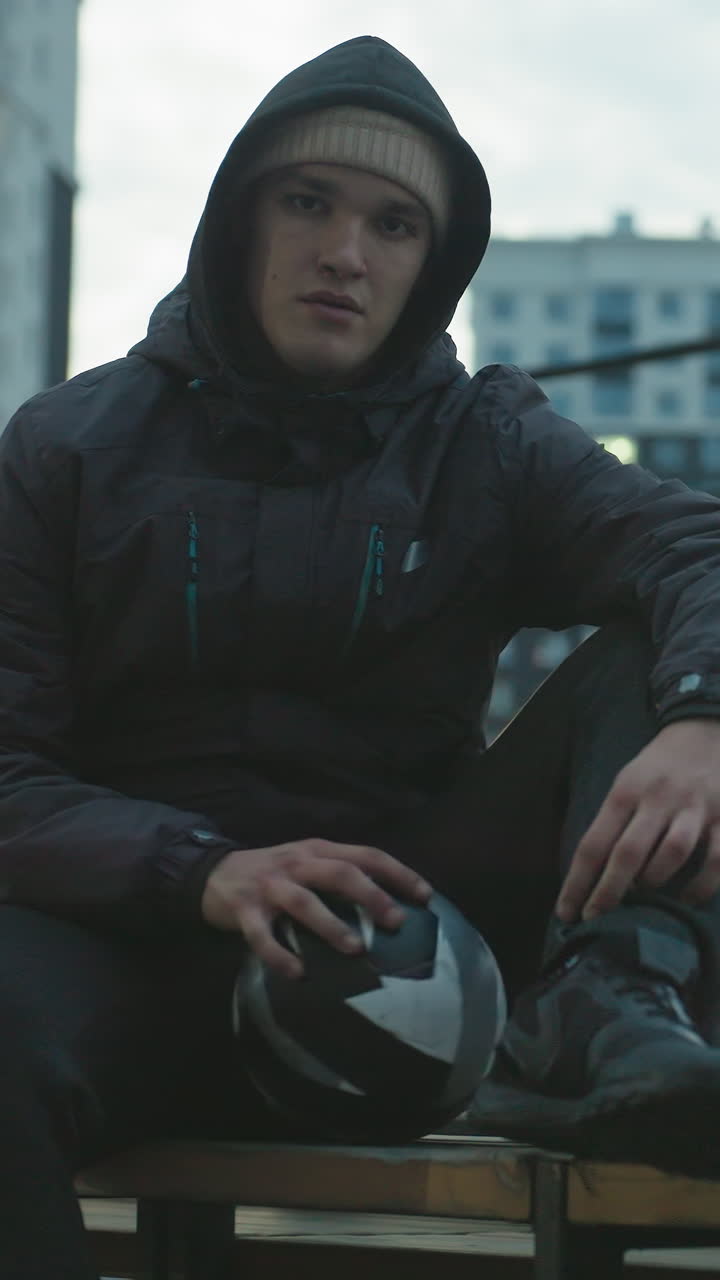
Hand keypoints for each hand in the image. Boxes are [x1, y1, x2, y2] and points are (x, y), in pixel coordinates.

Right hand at [201, 837, 431, 977]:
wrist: (212, 873)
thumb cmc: (274, 873)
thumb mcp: (307, 863)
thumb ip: (339, 875)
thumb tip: (391, 905)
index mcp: (317, 850)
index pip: (365, 855)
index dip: (397, 873)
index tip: (425, 896)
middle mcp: (296, 863)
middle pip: (339, 873)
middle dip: (370, 896)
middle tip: (395, 921)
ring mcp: (269, 886)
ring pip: (304, 902)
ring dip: (331, 925)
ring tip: (354, 948)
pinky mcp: (243, 910)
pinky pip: (262, 935)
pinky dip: (279, 955)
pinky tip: (297, 973)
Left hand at [556, 718, 719, 922]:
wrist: (702, 732)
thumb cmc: (656, 767)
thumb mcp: (625, 782)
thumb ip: (613, 822)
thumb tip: (594, 875)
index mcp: (626, 791)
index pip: (594, 843)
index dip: (578, 882)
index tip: (567, 912)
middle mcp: (658, 799)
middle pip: (629, 853)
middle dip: (609, 892)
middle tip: (596, 918)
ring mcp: (694, 808)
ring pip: (673, 853)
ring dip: (655, 882)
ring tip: (643, 899)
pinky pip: (716, 860)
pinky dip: (701, 885)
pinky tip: (687, 899)